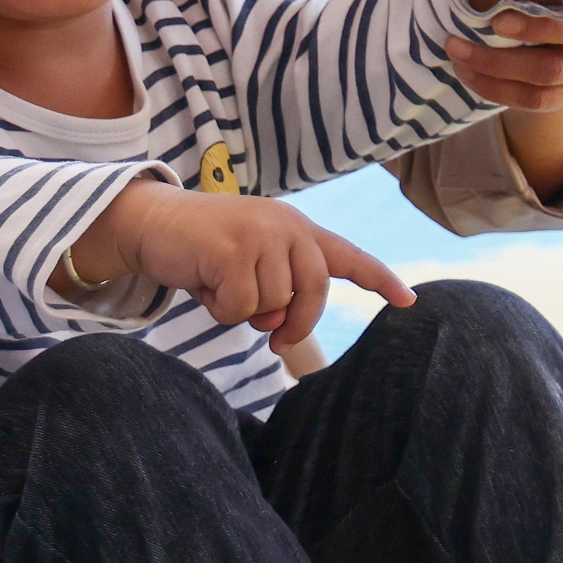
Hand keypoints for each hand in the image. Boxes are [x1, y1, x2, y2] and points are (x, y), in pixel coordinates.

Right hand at [79, 179, 412, 351]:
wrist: (153, 222)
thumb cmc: (204, 252)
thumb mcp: (249, 268)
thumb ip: (277, 293)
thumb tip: (280, 326)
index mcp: (298, 229)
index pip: (348, 256)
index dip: (379, 279)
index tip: (409, 300)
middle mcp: (287, 225)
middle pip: (313, 291)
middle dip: (296, 322)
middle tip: (274, 340)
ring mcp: (261, 233)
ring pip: (271, 303)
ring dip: (242, 311)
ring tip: (218, 284)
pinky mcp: (233, 249)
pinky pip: (240, 306)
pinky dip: (219, 309)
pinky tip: (203, 283)